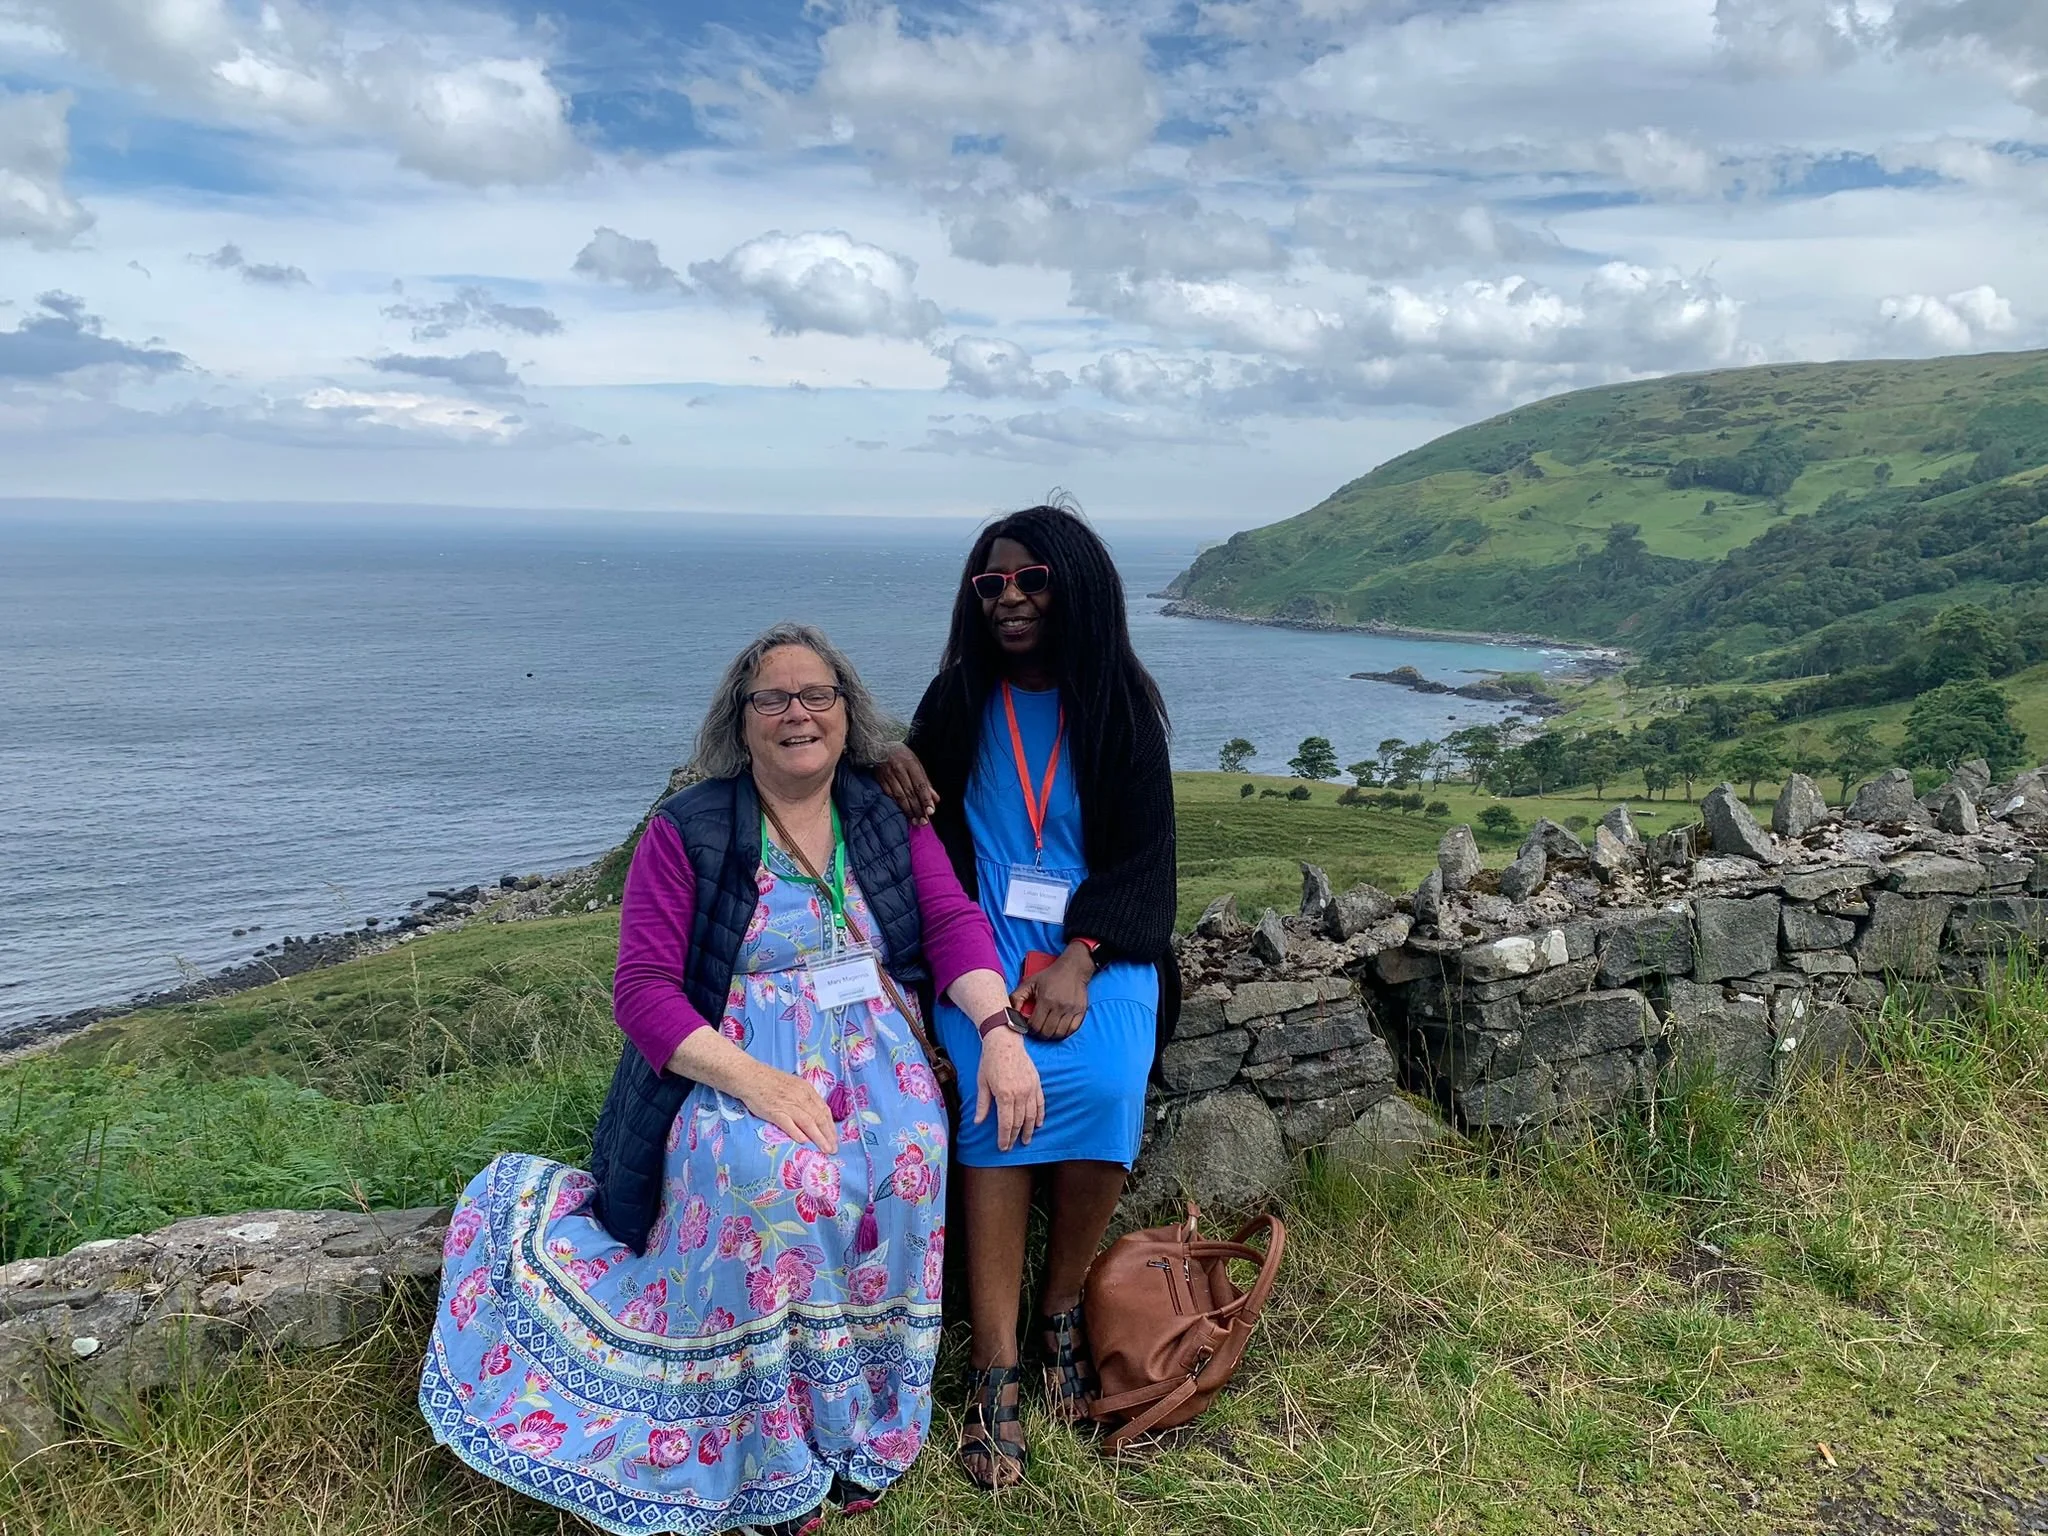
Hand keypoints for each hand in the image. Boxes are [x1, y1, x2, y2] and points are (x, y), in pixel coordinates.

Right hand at [735, 1063, 838, 1153]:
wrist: (750, 1076)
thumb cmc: (771, 1081)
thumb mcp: (794, 1085)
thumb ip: (805, 1099)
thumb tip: (815, 1115)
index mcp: (807, 1090)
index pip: (824, 1110)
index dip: (831, 1126)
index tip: (834, 1138)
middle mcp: (800, 1097)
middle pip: (819, 1118)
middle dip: (829, 1135)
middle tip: (834, 1149)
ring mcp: (788, 1104)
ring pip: (808, 1123)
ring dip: (819, 1138)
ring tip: (825, 1150)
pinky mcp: (774, 1111)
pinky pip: (788, 1124)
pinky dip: (797, 1133)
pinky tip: (804, 1142)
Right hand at [877, 743, 937, 823]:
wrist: (879, 746)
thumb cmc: (901, 756)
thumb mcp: (916, 764)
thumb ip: (926, 782)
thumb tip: (935, 799)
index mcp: (911, 764)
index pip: (920, 784)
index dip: (925, 799)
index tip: (930, 811)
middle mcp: (899, 770)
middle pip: (910, 793)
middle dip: (918, 809)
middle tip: (924, 822)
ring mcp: (888, 775)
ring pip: (900, 796)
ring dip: (908, 811)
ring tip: (915, 821)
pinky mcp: (880, 780)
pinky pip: (890, 796)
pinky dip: (897, 806)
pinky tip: (903, 813)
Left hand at [974, 1030, 1043, 1151]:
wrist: (1004, 1042)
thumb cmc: (990, 1062)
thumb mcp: (982, 1083)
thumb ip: (982, 1105)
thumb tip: (978, 1123)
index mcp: (1004, 1095)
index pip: (1006, 1124)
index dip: (1005, 1138)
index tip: (1003, 1147)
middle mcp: (1020, 1094)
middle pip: (1019, 1122)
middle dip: (1014, 1136)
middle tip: (1011, 1146)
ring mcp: (1030, 1089)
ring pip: (1032, 1116)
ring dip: (1028, 1130)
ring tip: (1026, 1140)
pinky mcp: (1036, 1083)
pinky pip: (1040, 1103)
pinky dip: (1040, 1115)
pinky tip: (1038, 1124)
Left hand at [1011, 945, 1092, 1040]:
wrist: (1073, 969)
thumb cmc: (1050, 976)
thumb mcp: (1029, 982)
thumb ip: (1016, 997)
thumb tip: (1011, 1013)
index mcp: (1045, 999)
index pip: (1035, 1025)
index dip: (1029, 1029)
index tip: (1029, 1025)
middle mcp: (1059, 1006)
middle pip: (1047, 1032)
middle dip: (1039, 1034)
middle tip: (1037, 1029)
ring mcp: (1071, 1010)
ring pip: (1059, 1034)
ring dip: (1051, 1035)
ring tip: (1047, 1029)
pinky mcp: (1081, 1011)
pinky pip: (1072, 1030)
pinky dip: (1064, 1033)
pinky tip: (1058, 1028)